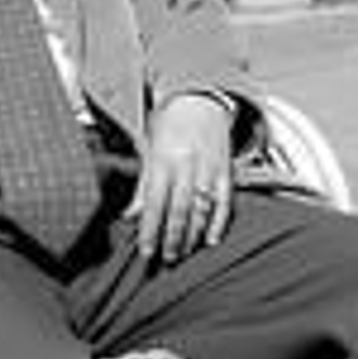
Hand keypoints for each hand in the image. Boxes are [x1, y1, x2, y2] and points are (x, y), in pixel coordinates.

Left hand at [129, 92, 233, 265]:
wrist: (200, 99)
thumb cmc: (169, 124)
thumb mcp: (149, 149)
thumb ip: (143, 185)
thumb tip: (131, 215)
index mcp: (163, 160)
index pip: (155, 204)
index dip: (150, 231)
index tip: (146, 251)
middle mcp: (186, 166)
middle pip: (179, 212)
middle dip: (171, 240)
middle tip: (166, 259)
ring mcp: (209, 170)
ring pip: (201, 212)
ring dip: (192, 237)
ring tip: (184, 253)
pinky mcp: (226, 172)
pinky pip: (224, 203)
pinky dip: (219, 224)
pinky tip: (211, 239)